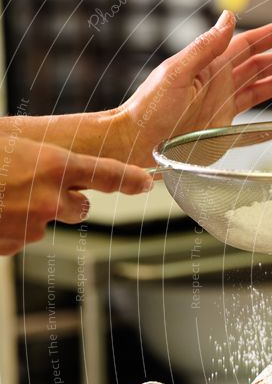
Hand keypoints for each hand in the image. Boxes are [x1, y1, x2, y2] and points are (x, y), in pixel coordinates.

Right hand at [0, 135, 151, 254]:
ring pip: (46, 222)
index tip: (145, 183)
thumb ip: (39, 151)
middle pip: (81, 208)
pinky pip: (19, 237)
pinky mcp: (12, 246)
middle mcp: (50, 200)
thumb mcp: (9, 137)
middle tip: (33, 186)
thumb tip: (54, 156)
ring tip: (0, 194)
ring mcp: (32, 226)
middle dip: (67, 201)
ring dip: (29, 213)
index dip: (130, 179)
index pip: (108, 175)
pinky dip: (8, 226)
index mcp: (53, 166)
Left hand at [120, 11, 271, 165]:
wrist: (136, 140)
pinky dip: (264, 123)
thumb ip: (205, 47)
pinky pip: (249, 123)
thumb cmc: (149, 107)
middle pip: (258, 65)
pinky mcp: (220, 129)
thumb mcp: (177, 73)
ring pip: (257, 88)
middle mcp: (218, 83)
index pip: (248, 45)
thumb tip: (228, 20)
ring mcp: (220, 105)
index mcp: (209, 66)